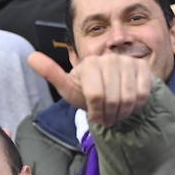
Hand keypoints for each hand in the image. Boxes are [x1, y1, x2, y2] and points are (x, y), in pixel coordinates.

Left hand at [28, 50, 154, 127]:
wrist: (112, 93)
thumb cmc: (87, 93)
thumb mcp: (69, 89)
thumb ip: (51, 74)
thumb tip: (30, 57)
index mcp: (90, 62)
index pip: (95, 95)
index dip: (96, 112)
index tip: (94, 116)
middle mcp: (110, 58)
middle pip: (112, 99)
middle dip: (109, 115)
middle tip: (107, 117)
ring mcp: (128, 61)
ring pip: (129, 98)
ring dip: (123, 113)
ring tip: (117, 112)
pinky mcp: (143, 68)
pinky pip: (143, 94)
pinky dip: (136, 106)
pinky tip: (129, 105)